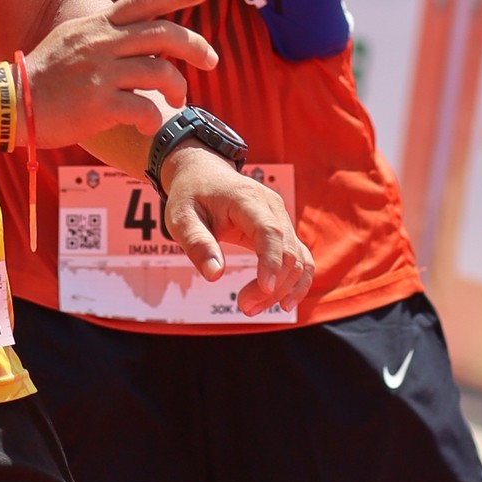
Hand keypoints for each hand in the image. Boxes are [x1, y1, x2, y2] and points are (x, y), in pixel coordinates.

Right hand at [24, 0, 217, 151]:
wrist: (10, 102)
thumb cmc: (43, 76)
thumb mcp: (73, 40)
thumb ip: (104, 34)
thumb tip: (135, 31)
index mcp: (98, 26)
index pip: (143, 0)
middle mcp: (103, 43)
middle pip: (164, 34)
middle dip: (196, 45)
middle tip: (212, 60)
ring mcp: (101, 73)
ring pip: (161, 72)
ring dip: (178, 87)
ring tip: (178, 99)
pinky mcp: (98, 104)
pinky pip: (143, 108)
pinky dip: (153, 118)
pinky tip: (148, 124)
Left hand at [159, 148, 313, 311]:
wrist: (204, 173)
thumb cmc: (191, 195)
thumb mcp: (181, 217)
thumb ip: (197, 243)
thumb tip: (214, 275)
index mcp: (247, 199)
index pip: (269, 231)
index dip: (271, 261)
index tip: (265, 289)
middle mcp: (273, 207)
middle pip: (288, 251)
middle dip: (273, 286)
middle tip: (244, 307)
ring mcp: (282, 219)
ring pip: (298, 259)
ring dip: (285, 289)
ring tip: (254, 308)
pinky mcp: (284, 232)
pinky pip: (300, 259)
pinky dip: (296, 282)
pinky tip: (283, 303)